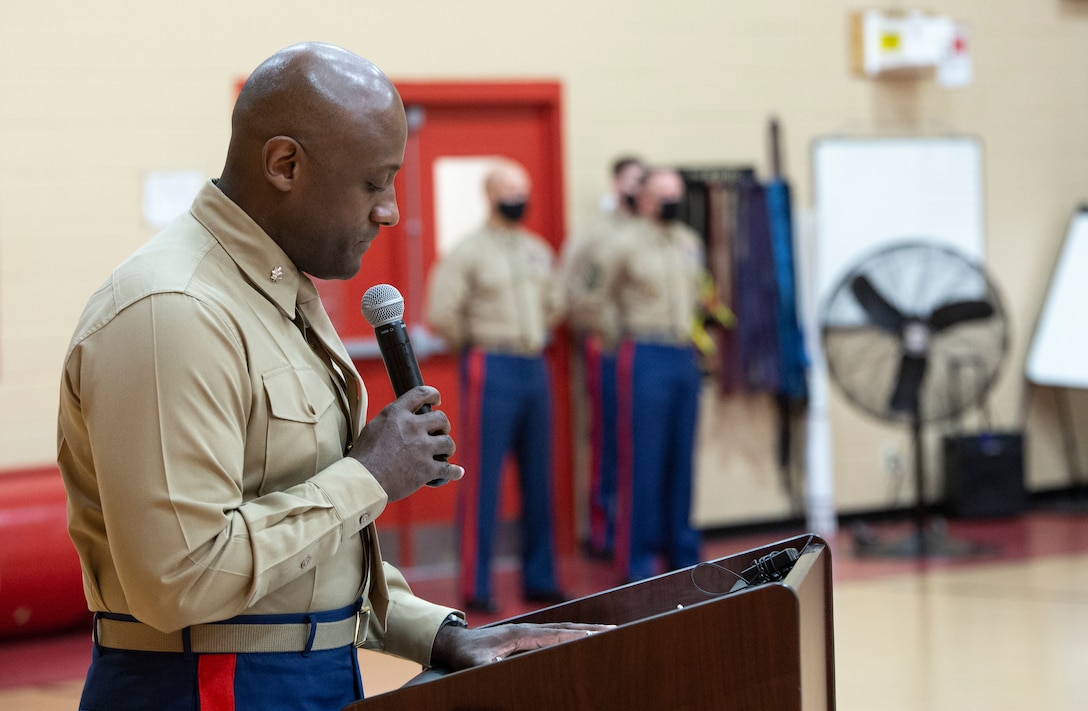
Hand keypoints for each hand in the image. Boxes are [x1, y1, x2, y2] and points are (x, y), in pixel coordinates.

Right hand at [350, 386, 463, 500]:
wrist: (362, 482)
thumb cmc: (363, 456)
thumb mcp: (374, 427)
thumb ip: (392, 420)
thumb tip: (402, 418)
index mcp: (397, 414)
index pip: (421, 393)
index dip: (433, 394)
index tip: (436, 400)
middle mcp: (413, 427)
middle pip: (441, 419)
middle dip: (443, 425)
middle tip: (440, 432)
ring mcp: (422, 448)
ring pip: (448, 442)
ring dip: (447, 447)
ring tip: (443, 452)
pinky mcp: (427, 469)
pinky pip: (449, 468)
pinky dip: (454, 471)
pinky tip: (457, 472)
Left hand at [430, 622, 613, 670]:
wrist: (455, 642)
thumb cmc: (466, 656)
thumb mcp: (474, 663)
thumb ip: (489, 664)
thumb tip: (502, 664)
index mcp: (521, 634)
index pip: (556, 634)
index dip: (577, 636)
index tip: (598, 636)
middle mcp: (528, 628)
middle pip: (565, 627)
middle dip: (590, 628)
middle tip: (614, 630)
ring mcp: (528, 630)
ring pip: (563, 627)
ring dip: (585, 628)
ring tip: (606, 630)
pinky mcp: (527, 634)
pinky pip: (556, 631)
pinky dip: (573, 632)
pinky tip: (582, 636)